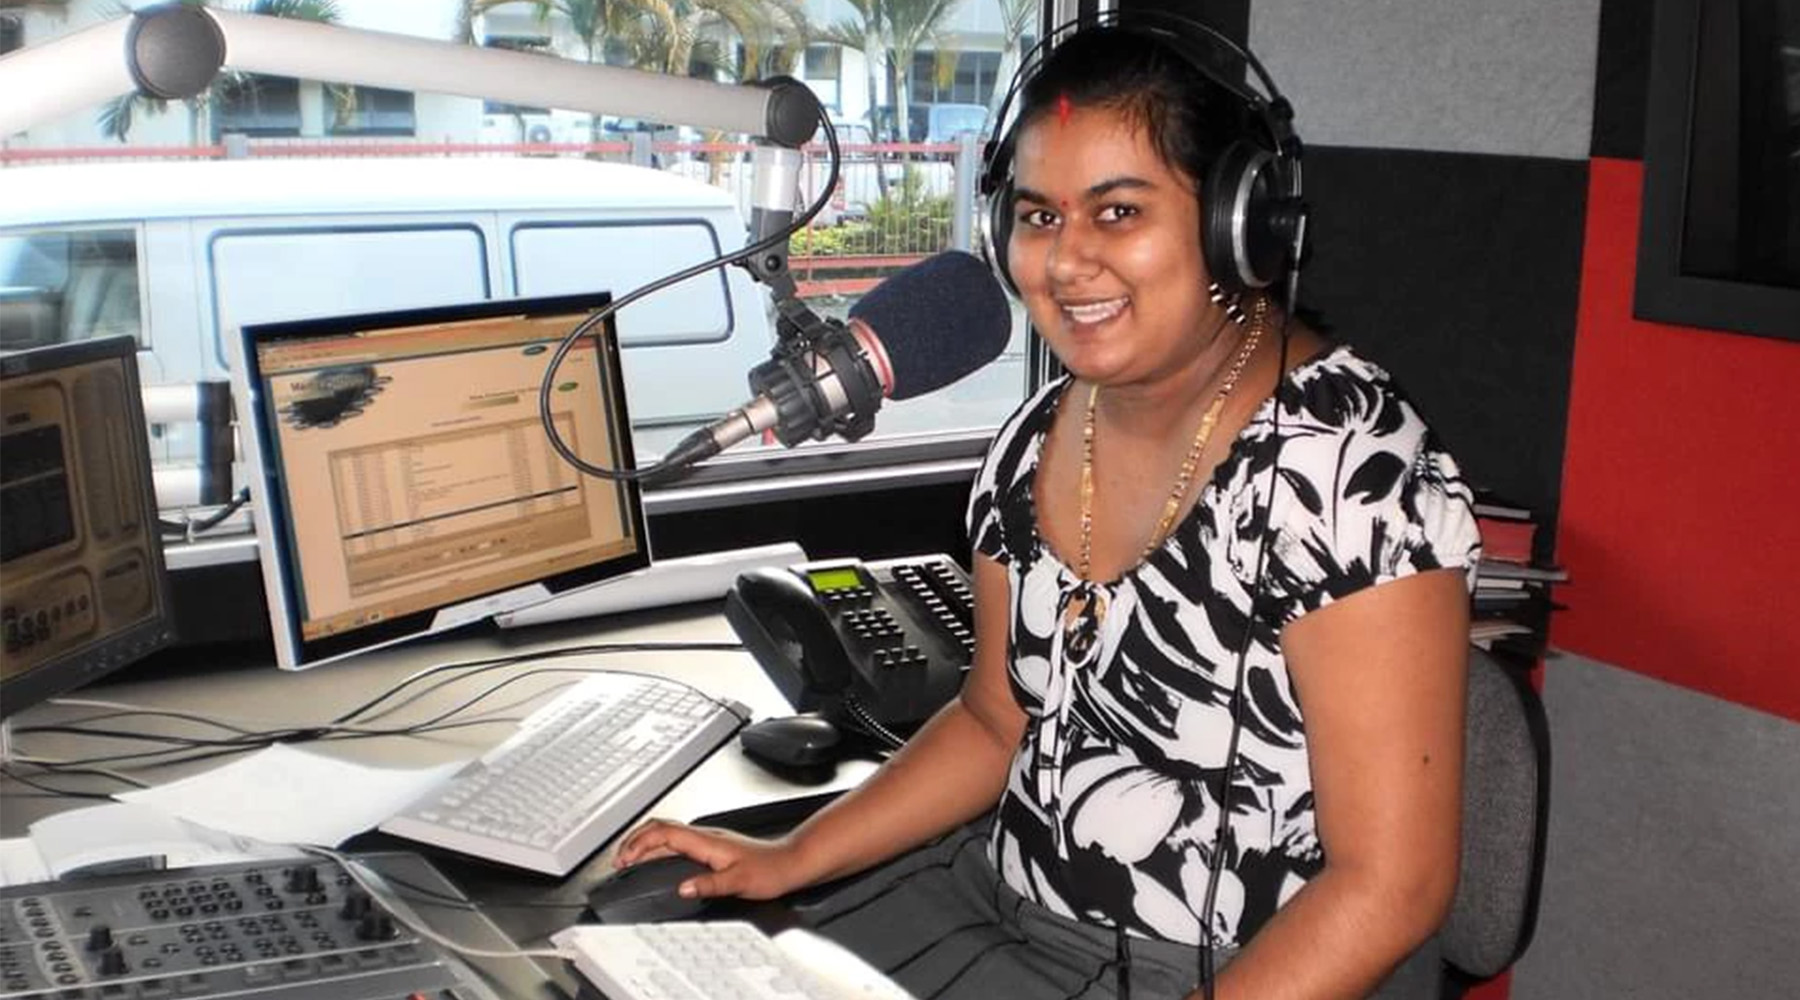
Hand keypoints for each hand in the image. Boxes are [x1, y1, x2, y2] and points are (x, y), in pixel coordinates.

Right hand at [614, 819, 811, 900]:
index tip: (624, 860)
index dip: (639, 844)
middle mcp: (705, 836)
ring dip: (645, 842)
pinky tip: (658, 859)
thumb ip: (708, 884)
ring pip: (667, 832)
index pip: (664, 834)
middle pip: (660, 827)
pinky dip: (658, 847)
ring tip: (630, 857)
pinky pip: (677, 840)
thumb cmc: (770, 869)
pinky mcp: (711, 845)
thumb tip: (681, 889)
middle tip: (618, 859)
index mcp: (706, 841)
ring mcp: (707, 839)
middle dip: (634, 839)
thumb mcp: (739, 882)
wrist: (790, 862)